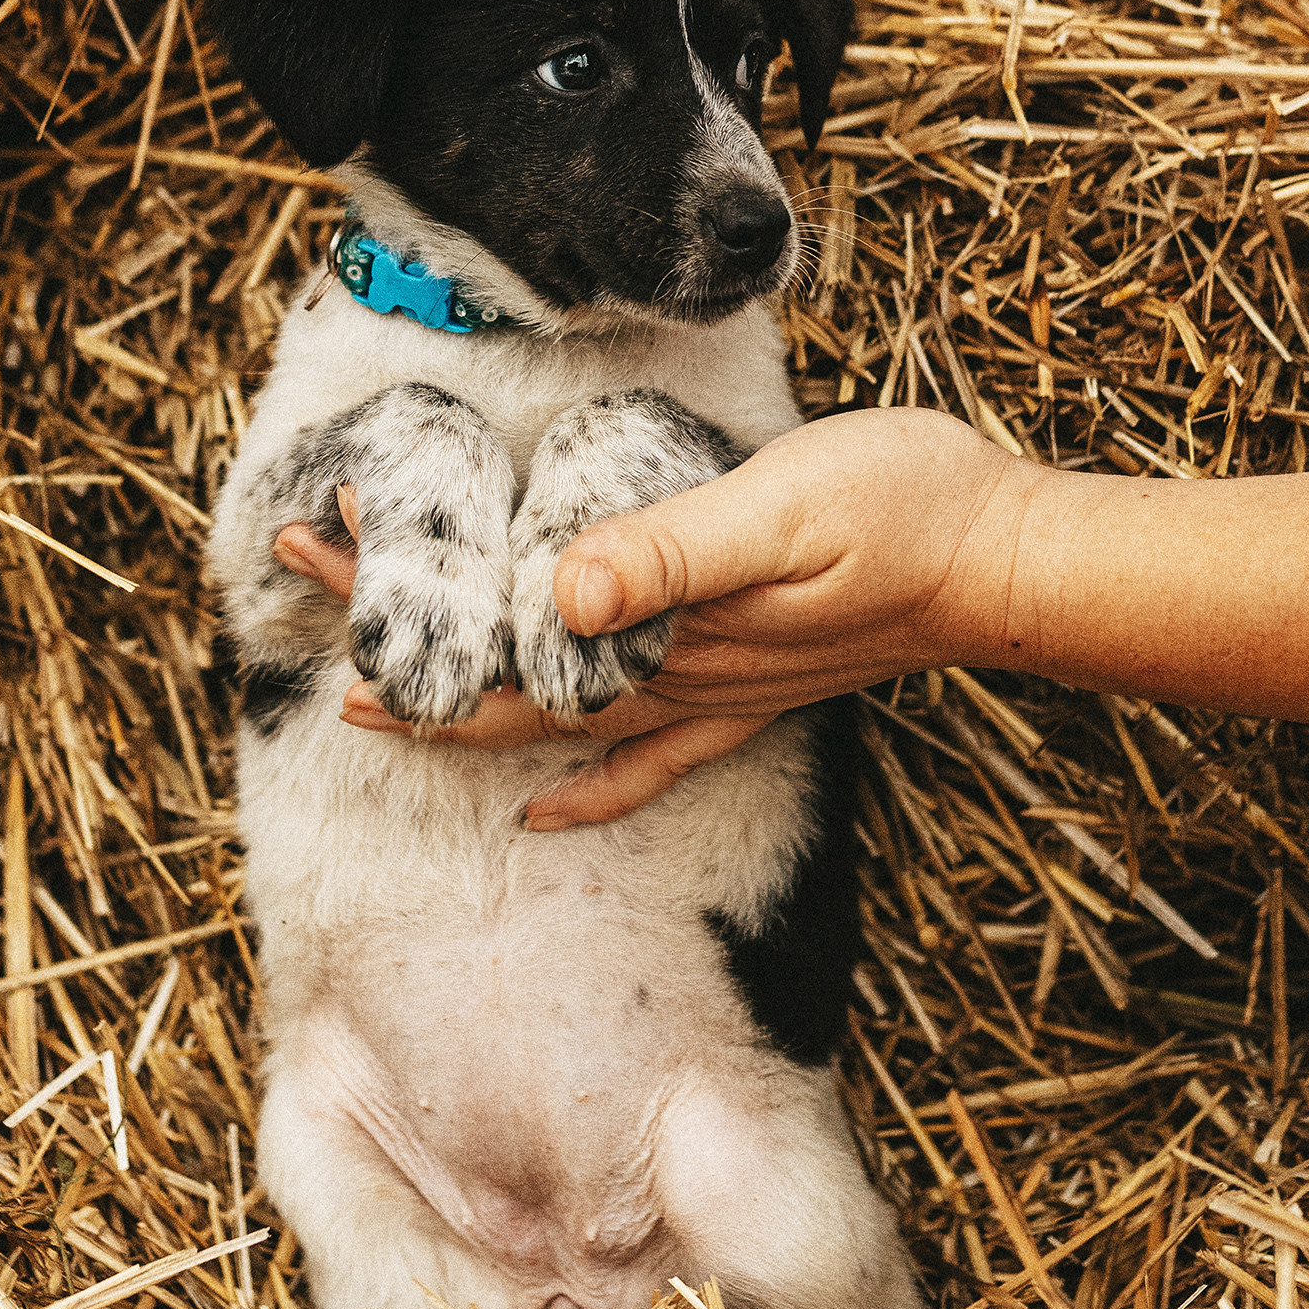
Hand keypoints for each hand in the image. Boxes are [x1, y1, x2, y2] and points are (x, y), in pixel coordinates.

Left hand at [272, 410, 1026, 828]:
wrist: (1011, 559)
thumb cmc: (905, 509)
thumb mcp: (781, 507)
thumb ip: (670, 551)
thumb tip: (558, 590)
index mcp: (659, 628)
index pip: (489, 629)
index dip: (393, 590)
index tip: (307, 543)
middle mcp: (669, 679)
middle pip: (495, 677)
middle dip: (389, 632)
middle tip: (296, 572)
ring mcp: (711, 694)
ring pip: (549, 715)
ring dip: (453, 700)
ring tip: (365, 690)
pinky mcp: (754, 692)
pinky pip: (649, 758)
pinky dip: (590, 783)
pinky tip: (545, 802)